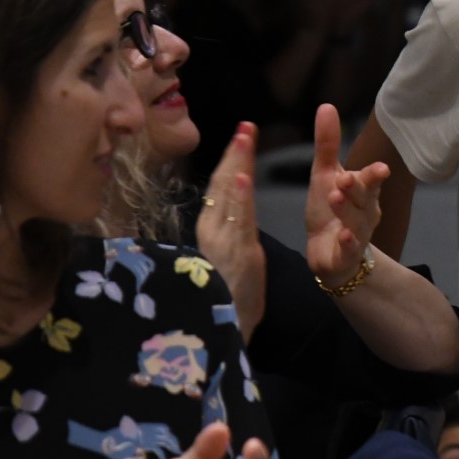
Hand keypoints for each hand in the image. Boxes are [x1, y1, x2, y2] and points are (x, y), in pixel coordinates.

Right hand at [197, 123, 267, 343]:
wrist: (224, 332)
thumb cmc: (226, 296)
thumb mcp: (228, 255)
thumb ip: (230, 230)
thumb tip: (232, 204)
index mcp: (212, 230)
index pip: (221, 187)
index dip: (231, 159)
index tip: (242, 135)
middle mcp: (213, 232)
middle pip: (224, 185)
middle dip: (235, 154)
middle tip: (246, 126)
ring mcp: (224, 243)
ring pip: (230, 197)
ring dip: (238, 165)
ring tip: (245, 137)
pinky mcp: (236, 256)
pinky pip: (238, 222)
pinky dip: (238, 198)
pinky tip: (242, 177)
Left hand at [304, 103, 388, 285]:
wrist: (328, 254)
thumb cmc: (330, 210)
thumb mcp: (325, 175)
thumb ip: (328, 144)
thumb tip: (326, 105)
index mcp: (363, 192)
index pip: (371, 180)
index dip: (373, 174)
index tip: (380, 168)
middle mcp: (365, 212)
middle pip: (366, 199)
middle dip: (358, 188)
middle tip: (345, 178)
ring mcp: (357, 236)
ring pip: (356, 223)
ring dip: (347, 211)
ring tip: (335, 197)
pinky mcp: (345, 257)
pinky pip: (349, 250)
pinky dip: (348, 243)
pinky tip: (342, 235)